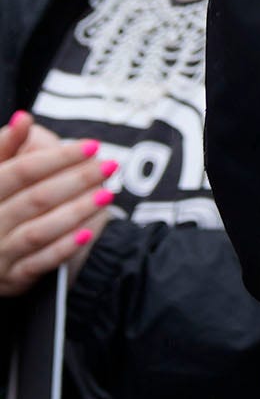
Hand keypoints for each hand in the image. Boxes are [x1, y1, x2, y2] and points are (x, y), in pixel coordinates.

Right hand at [0, 113, 113, 296]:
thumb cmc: (5, 197)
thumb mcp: (2, 170)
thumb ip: (10, 145)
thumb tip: (23, 118)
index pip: (21, 171)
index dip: (57, 157)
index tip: (92, 146)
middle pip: (34, 199)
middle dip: (76, 181)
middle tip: (110, 165)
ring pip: (37, 232)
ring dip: (76, 212)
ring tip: (107, 195)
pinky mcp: (11, 279)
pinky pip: (39, 264)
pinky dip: (63, 247)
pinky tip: (87, 232)